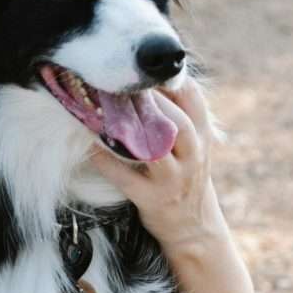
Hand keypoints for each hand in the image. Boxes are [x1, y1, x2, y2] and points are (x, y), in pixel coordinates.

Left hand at [90, 80, 220, 249]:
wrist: (194, 225)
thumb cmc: (186, 174)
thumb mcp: (194, 144)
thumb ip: (178, 113)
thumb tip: (145, 77)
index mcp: (202, 135)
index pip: (193, 97)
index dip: (169, 78)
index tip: (143, 66)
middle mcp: (193, 155)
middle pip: (177, 122)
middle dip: (150, 102)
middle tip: (120, 85)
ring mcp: (173, 179)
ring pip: (155, 149)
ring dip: (128, 130)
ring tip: (103, 111)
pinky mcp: (152, 199)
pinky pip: (125, 177)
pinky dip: (105, 160)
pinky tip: (90, 145)